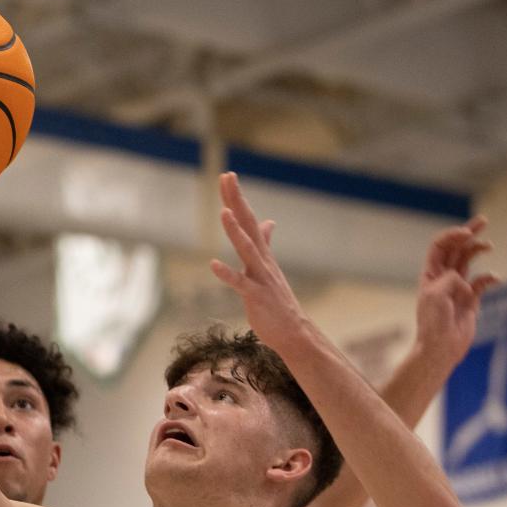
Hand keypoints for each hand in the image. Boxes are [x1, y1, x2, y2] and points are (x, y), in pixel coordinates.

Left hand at [210, 172, 299, 349]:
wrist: (293, 331)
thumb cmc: (277, 299)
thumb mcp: (268, 266)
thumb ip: (266, 242)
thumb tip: (269, 222)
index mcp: (262, 253)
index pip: (248, 219)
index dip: (237, 198)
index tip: (228, 175)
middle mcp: (262, 260)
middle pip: (247, 225)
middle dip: (236, 201)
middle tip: (227, 177)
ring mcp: (260, 278)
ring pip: (247, 250)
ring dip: (236, 232)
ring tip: (224, 212)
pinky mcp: (256, 297)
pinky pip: (240, 284)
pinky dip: (227, 274)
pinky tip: (213, 264)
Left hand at [415, 217, 499, 369]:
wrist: (441, 348)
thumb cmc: (433, 322)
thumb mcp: (436, 294)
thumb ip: (450, 279)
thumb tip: (463, 278)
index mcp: (431, 274)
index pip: (441, 246)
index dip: (453, 236)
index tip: (466, 234)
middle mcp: (444, 277)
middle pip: (456, 249)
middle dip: (468, 233)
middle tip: (483, 220)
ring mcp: (458, 287)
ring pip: (469, 261)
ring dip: (478, 249)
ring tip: (488, 245)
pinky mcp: (471, 300)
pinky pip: (482, 283)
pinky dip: (489, 277)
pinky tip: (495, 277)